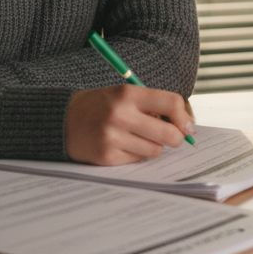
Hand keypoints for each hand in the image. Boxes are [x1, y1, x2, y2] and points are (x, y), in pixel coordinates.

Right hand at [64, 85, 194, 164]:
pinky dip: (136, 154)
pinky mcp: (106, 156)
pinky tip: (123, 145)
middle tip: (172, 138)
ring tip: (138, 137)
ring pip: (155, 150)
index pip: (171, 103)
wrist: (64, 120)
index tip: (188, 127)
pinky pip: (138, 160)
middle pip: (169, 134)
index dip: (185, 118)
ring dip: (153, 146)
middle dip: (176, 138)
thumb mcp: (126, 94)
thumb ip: (155, 105)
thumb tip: (188, 127)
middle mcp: (120, 114)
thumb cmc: (103, 106)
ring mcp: (112, 137)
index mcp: (128, 93)